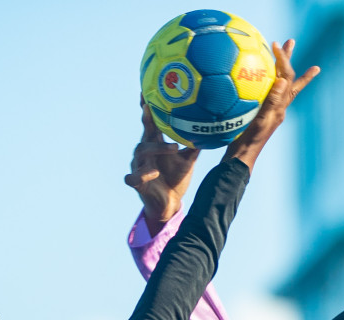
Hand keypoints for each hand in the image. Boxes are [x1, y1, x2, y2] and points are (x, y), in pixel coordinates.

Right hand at [127, 102, 200, 233]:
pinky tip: (149, 174)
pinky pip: (132, 177)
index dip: (146, 108)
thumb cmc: (176, 178)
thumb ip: (195, 145)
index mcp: (156, 144)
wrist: (169, 203)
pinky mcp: (137, 183)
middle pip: (144, 133)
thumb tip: (211, 129)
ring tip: (174, 149)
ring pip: (140, 152)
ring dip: (157, 148)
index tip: (145, 92)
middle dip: (147, 121)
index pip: (150, 123)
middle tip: (152, 110)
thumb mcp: (188, 160)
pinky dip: (139, 175)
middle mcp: (145, 153)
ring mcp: (139, 166)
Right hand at [223, 39, 318, 172]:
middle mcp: (277, 107)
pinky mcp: (258, 114)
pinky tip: (250, 77)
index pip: (287, 78)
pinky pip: (263, 93)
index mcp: (280, 107)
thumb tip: (283, 79)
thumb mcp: (262, 120)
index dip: (284, 60)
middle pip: (287, 78)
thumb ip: (272, 101)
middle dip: (288, 59)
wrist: (240, 157)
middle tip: (290, 42)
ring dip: (279, 68)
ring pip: (276, 84)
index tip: (278, 46)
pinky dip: (261, 82)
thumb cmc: (250, 140)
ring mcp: (268, 111)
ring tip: (278, 54)